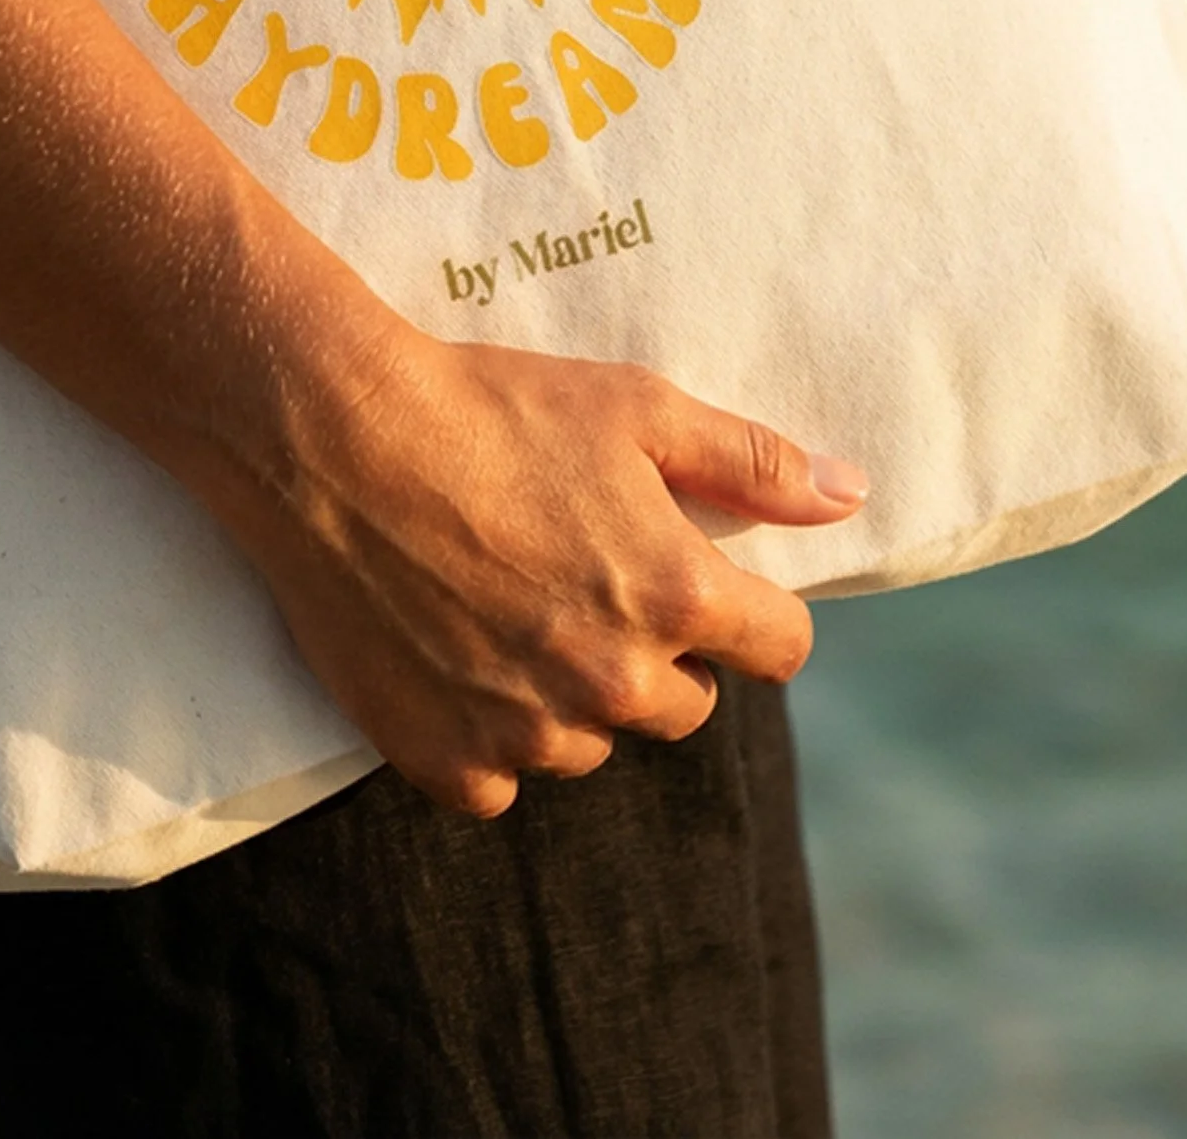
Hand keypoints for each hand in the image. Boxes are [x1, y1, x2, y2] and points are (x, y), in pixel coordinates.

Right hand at [224, 334, 867, 816]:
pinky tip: (454, 653)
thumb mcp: (636, 406)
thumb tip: (853, 496)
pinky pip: (500, 780)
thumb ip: (753, 463)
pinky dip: (488, 734)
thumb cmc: (491, 407)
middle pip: (685, 705)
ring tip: (508, 604)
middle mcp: (614, 682)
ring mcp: (528, 732)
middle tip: (583, 575)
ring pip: (591, 743)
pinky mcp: (445, 761)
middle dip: (657, 651)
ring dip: (571, 695)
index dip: (751, 611)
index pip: (780, 648)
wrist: (334, 438)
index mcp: (676, 598)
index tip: (704, 578)